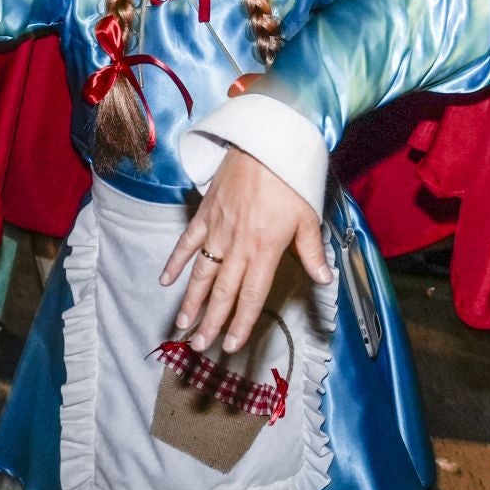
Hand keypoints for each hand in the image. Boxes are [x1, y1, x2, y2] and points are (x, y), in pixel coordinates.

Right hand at [160, 146, 332, 353]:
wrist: (266, 142)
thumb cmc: (291, 179)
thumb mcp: (309, 217)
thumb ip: (312, 252)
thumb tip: (324, 280)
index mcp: (265, 250)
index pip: (252, 295)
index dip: (241, 322)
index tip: (230, 345)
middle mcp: (238, 245)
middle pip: (222, 291)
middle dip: (211, 321)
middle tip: (199, 347)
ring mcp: (218, 229)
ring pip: (201, 272)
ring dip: (191, 300)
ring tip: (182, 324)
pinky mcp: (205, 213)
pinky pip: (187, 242)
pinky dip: (175, 261)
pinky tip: (165, 279)